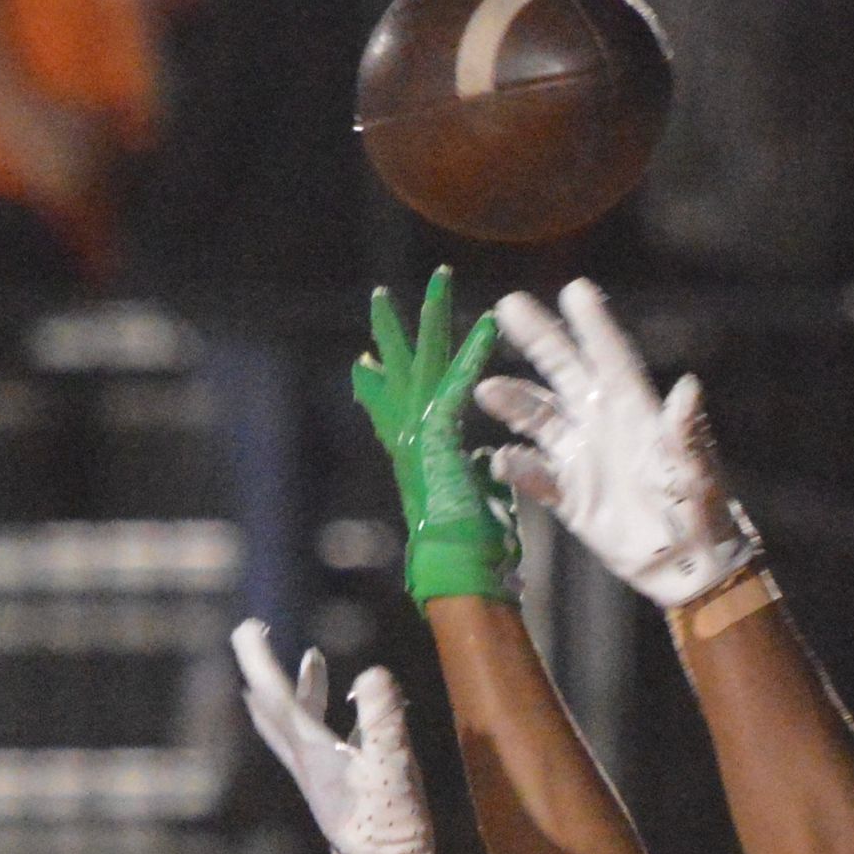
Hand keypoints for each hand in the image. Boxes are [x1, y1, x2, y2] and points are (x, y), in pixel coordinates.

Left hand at [235, 621, 435, 853]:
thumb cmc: (391, 826)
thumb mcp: (394, 768)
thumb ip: (384, 720)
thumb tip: (373, 673)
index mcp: (312, 753)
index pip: (277, 697)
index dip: (259, 659)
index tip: (246, 626)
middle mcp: (307, 762)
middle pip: (275, 710)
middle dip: (265, 671)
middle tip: (256, 636)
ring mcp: (321, 777)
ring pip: (297, 725)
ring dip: (298, 690)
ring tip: (312, 657)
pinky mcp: (340, 788)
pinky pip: (326, 740)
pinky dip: (332, 716)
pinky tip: (356, 711)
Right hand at [350, 269, 515, 604]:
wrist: (463, 573)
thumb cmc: (473, 552)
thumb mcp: (474, 500)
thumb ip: (475, 472)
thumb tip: (483, 458)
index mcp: (415, 455)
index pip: (391, 408)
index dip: (378, 384)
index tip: (365, 360)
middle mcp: (408, 440)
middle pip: (398, 373)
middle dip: (391, 333)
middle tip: (380, 296)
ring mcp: (419, 437)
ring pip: (422, 364)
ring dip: (432, 319)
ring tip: (439, 279)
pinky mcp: (439, 438)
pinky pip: (457, 386)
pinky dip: (474, 356)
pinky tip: (488, 324)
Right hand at [474, 280, 760, 609]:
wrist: (690, 568)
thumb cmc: (702, 512)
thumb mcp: (694, 471)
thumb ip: (685, 432)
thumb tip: (688, 387)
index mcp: (638, 412)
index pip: (611, 357)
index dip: (594, 325)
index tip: (574, 288)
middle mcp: (605, 425)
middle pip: (566, 373)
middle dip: (539, 339)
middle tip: (508, 306)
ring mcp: (584, 459)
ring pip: (540, 418)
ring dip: (514, 402)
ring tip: (485, 388)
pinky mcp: (571, 497)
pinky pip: (536, 475)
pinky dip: (517, 467)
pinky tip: (502, 460)